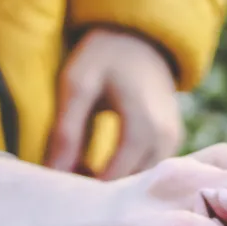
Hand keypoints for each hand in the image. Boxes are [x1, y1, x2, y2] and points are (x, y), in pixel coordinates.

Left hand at [46, 27, 183, 178]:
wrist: (140, 38)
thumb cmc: (104, 56)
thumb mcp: (77, 85)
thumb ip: (65, 131)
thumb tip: (53, 174)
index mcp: (145, 125)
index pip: (115, 176)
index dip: (85, 187)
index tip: (59, 187)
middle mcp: (166, 138)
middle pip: (128, 183)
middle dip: (96, 187)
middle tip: (64, 179)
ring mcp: (173, 141)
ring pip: (138, 180)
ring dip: (110, 181)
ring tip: (78, 169)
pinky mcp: (172, 142)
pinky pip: (146, 170)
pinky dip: (123, 172)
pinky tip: (98, 164)